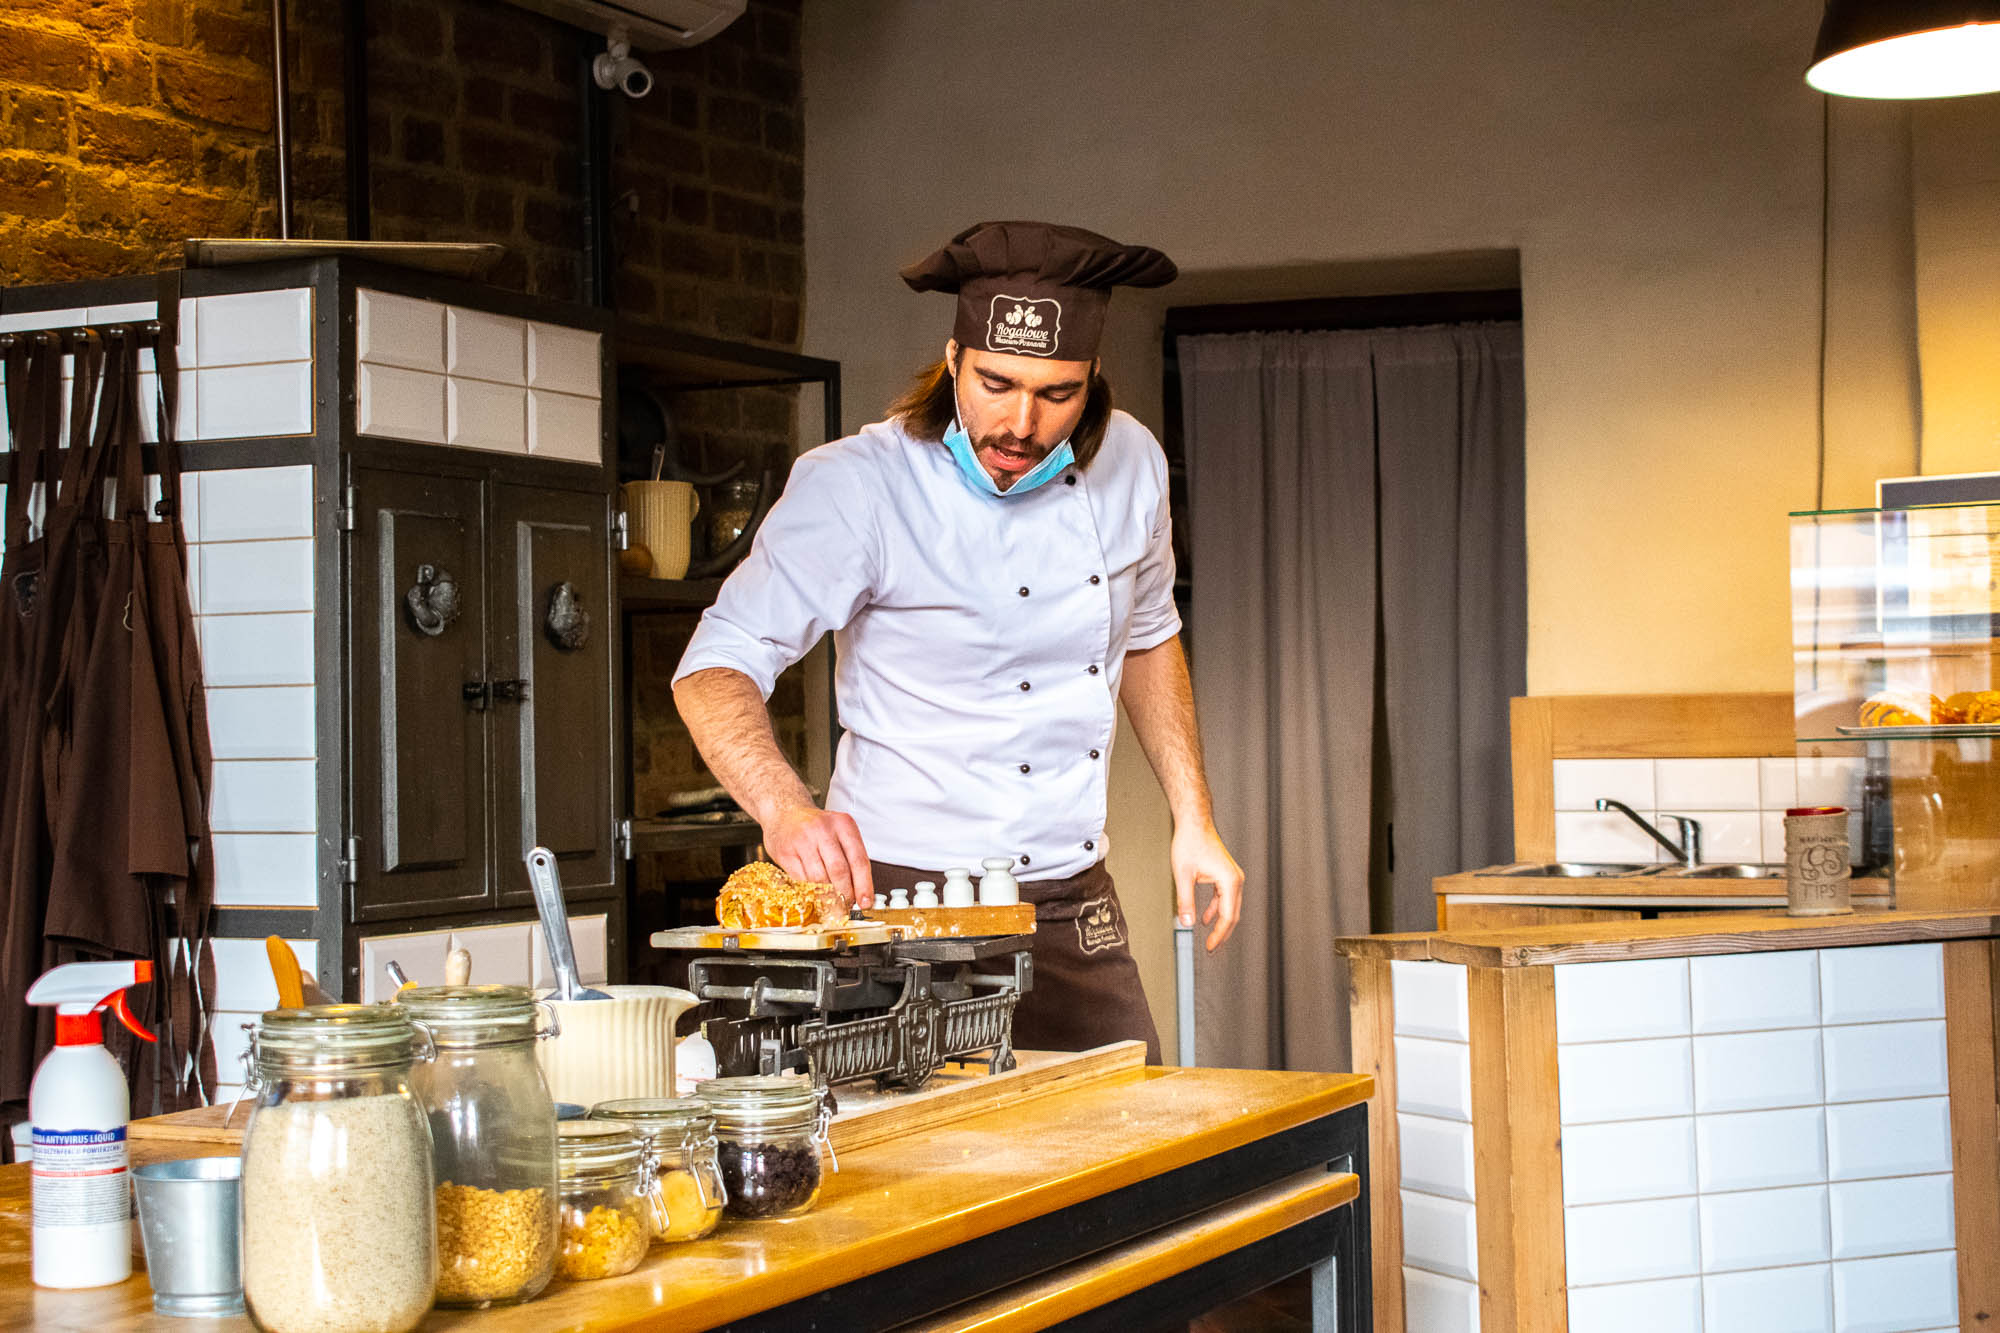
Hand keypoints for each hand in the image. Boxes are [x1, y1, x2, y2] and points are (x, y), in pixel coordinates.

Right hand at [763, 804, 873, 907]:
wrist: (784, 813)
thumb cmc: (815, 826)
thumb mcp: (839, 832)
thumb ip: (851, 857)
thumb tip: (861, 892)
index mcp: (842, 824)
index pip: (859, 860)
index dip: (864, 885)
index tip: (865, 902)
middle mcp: (822, 830)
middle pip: (839, 871)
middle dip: (845, 893)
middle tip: (846, 903)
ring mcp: (802, 840)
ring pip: (819, 878)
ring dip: (827, 894)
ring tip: (831, 898)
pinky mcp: (785, 852)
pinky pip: (802, 880)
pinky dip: (810, 890)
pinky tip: (814, 890)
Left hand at [1172, 820, 1243, 951]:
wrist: (1194, 822)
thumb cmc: (1190, 843)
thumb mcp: (1183, 875)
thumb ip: (1185, 901)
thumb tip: (1187, 923)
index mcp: (1230, 881)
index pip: (1228, 916)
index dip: (1219, 935)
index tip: (1210, 948)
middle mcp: (1236, 879)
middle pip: (1233, 914)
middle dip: (1222, 934)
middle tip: (1212, 950)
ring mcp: (1233, 876)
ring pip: (1230, 907)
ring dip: (1220, 923)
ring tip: (1210, 939)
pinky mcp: (1226, 874)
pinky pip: (1225, 898)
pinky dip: (1216, 910)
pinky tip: (1205, 918)